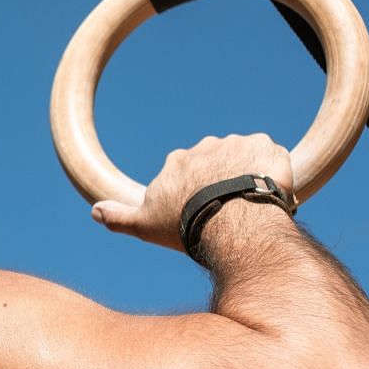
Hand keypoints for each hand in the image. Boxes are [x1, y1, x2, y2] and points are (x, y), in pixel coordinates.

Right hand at [91, 133, 293, 251]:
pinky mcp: (265, 146)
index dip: (198, 190)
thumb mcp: (145, 225)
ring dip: (251, 175)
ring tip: (256, 205)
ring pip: (246, 159)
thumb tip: (93, 212)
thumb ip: (119, 217)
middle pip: (218, 162)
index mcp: (177, 161)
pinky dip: (275, 172)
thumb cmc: (186, 224)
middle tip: (233, 209)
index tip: (205, 209)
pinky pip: (274, 156)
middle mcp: (204, 145)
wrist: (230, 220)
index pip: (188, 170)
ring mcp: (236, 143)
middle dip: (225, 180)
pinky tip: (273, 194)